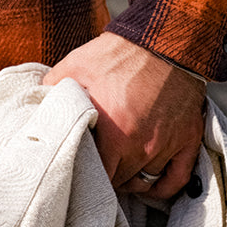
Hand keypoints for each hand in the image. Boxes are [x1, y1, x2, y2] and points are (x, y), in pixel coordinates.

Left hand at [42, 31, 205, 199]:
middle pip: (121, 181)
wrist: (163, 40)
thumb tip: (39, 104)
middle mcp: (142, 145)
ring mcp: (167, 145)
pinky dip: (162, 186)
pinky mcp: (187, 139)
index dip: (86, 173)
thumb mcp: (76, 66)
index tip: (80, 167)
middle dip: (107, 177)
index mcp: (114, 132)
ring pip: (146, 181)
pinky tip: (150, 181)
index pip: (98, 174)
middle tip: (98, 167)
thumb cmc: (119, 53)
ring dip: (131, 179)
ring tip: (119, 169)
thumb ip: (54, 89)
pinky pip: (177, 179)